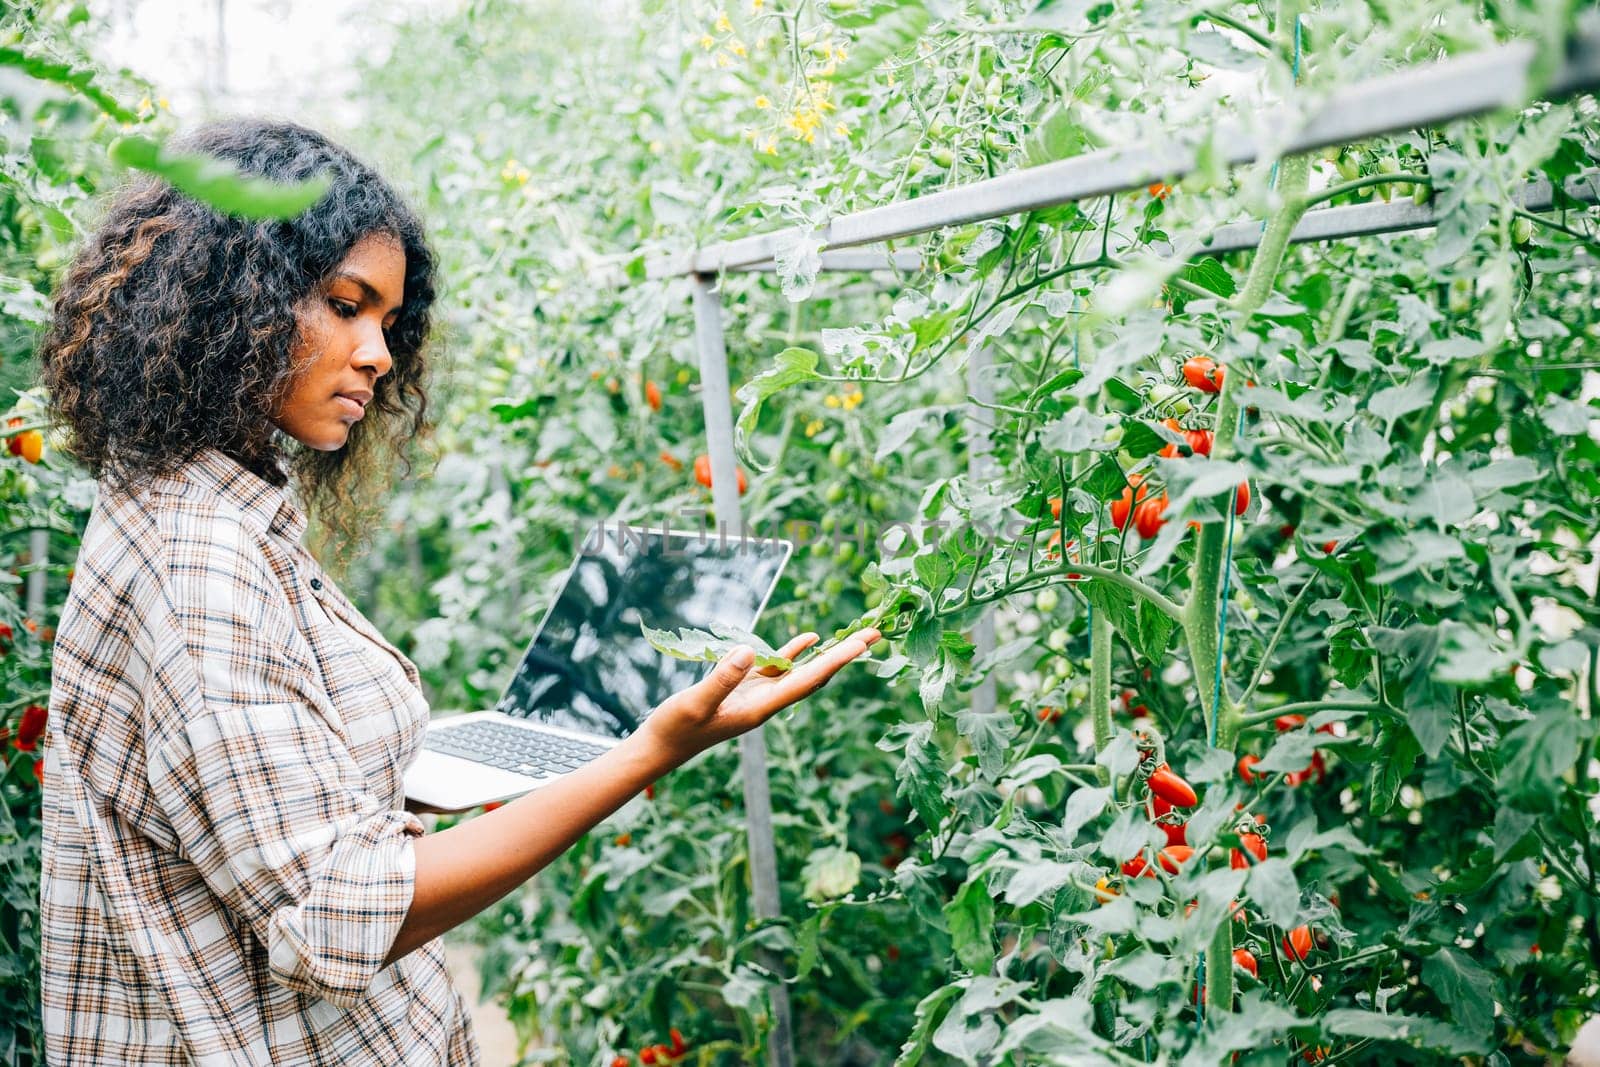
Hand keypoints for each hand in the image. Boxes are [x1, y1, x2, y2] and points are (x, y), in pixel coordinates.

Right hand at [638, 628, 880, 766]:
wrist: (661, 747)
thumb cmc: (675, 729)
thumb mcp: (695, 703)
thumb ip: (722, 679)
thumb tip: (748, 652)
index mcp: (761, 709)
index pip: (806, 681)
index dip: (834, 661)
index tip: (860, 645)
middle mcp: (768, 703)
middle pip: (816, 675)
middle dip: (846, 655)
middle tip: (877, 635)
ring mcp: (758, 695)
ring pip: (802, 670)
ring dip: (828, 652)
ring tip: (858, 636)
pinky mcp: (745, 688)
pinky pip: (778, 667)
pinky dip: (795, 652)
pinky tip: (810, 638)